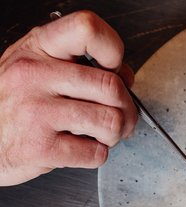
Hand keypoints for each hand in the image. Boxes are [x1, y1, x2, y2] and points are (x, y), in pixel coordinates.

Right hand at [0, 11, 137, 185]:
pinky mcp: (40, 147)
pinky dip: (97, 155)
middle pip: (112, 86)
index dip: (113, 50)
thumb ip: (81, 66)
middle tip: (120, 116)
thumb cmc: (14, 103)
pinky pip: (95, 153)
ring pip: (111, 121)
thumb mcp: (40, 69)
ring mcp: (36, 111)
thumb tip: (124, 75)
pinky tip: (81, 148)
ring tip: (100, 134)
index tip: (114, 69)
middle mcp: (35, 75)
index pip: (87, 29)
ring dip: (115, 134)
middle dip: (127, 108)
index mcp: (39, 48)